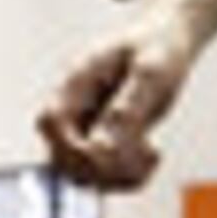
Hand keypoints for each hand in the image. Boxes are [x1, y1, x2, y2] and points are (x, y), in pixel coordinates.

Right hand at [40, 0, 216, 188]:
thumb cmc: (157, 46)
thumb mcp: (151, 71)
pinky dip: (129, 177)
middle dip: (102, 166)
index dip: (69, 146)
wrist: (166, 40)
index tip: (108, 151)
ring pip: (83, 173)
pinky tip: (151, 156)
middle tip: (143, 151)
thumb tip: (102, 147)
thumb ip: (126, 108)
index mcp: (78, 80)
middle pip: (62, 156)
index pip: (50, 122)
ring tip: (151, 153)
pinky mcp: (103, 141)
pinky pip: (104, 175)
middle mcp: (76, 107)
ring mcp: (87, 126)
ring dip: (119, 175)